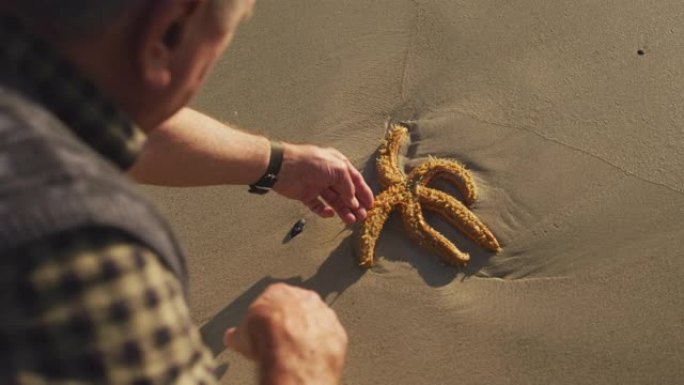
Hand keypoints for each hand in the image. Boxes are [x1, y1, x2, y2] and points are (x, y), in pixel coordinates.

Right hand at [224, 284, 347, 384]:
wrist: (291, 352)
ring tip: (296, 354)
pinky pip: (330, 340)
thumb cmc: (265, 338)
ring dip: (309, 336)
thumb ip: (238, 332)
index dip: (267, 318)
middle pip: (298, 309)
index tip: (263, 331)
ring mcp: (324, 315)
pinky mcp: (337, 333)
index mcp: (280, 291)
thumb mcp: (241, 336)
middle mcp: (306, 297)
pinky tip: (311, 360)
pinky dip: (322, 349)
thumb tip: (230, 337)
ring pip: (316, 324)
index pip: (273, 300)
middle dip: (291, 324)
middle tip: (281, 343)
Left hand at [274, 143, 373, 223]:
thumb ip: (348, 186)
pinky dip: (325, 211)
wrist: (284, 167)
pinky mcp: (306, 195)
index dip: (363, 192)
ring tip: (351, 220)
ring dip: (343, 210)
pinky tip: (330, 214)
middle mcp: (329, 175)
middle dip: (355, 204)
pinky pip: (318, 206)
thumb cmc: (312, 162)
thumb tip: (353, 201)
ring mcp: (317, 185)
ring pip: (334, 201)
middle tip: (362, 216)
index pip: (355, 179)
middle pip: (345, 192)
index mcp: (338, 164)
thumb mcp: (338, 169)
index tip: (371, 205)